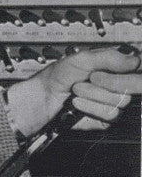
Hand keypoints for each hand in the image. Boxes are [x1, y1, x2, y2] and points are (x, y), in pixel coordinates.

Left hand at [6, 45, 141, 135]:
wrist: (43, 98)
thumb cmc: (59, 76)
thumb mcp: (83, 58)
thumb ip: (110, 57)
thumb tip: (135, 61)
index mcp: (116, 68)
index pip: (137, 68)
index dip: (125, 71)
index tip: (106, 69)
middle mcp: (118, 85)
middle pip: (134, 86)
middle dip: (106, 81)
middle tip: (89, 78)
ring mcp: (113, 102)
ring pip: (121, 101)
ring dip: (94, 94)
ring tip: (78, 90)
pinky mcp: (107, 119)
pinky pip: (111, 114)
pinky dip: (91, 107)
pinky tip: (78, 103)